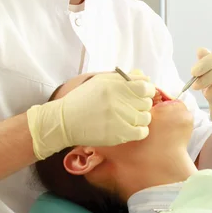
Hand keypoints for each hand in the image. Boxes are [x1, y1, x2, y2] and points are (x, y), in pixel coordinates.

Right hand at [27, 71, 155, 158]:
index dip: (146, 90)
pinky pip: (142, 132)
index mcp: (115, 84)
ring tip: (128, 118)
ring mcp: (119, 118)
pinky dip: (139, 130)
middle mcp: (118, 100)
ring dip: (140, 118)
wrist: (65, 121)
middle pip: (146, 102)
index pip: (146, 86)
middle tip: (131, 107)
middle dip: (141, 104)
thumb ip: (124, 78)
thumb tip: (145, 77)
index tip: (141, 94)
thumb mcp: (100, 82)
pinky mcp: (119, 134)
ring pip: (146, 118)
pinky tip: (130, 128)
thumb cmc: (83, 100)